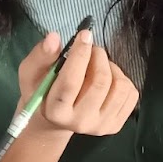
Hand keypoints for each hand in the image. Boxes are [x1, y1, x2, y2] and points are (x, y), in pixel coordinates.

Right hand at [16, 30, 137, 138]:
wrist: (54, 120)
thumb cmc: (41, 92)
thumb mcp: (32, 73)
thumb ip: (41, 55)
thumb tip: (54, 37)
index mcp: (56, 112)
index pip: (71, 82)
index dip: (80, 55)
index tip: (85, 35)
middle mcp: (80, 123)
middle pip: (100, 83)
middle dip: (98, 56)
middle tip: (92, 48)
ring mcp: (101, 126)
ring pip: (120, 87)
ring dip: (111, 67)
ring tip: (98, 64)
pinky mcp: (116, 125)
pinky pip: (131, 94)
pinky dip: (122, 78)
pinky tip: (108, 77)